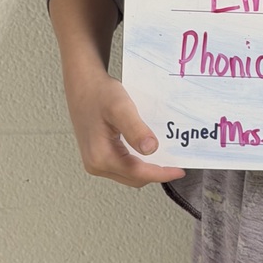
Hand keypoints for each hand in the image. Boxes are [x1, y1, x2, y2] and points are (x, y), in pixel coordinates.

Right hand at [66, 69, 184, 188]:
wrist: (83, 84)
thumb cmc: (99, 93)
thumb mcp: (121, 108)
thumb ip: (136, 130)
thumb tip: (150, 149)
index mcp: (100, 157)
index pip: (137, 174)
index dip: (161, 174)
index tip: (179, 171)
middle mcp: (96, 164)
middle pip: (134, 178)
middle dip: (156, 173)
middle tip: (176, 163)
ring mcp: (95, 161)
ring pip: (129, 173)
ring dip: (147, 168)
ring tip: (166, 157)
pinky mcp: (98, 155)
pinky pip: (123, 165)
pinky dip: (138, 162)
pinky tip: (148, 150)